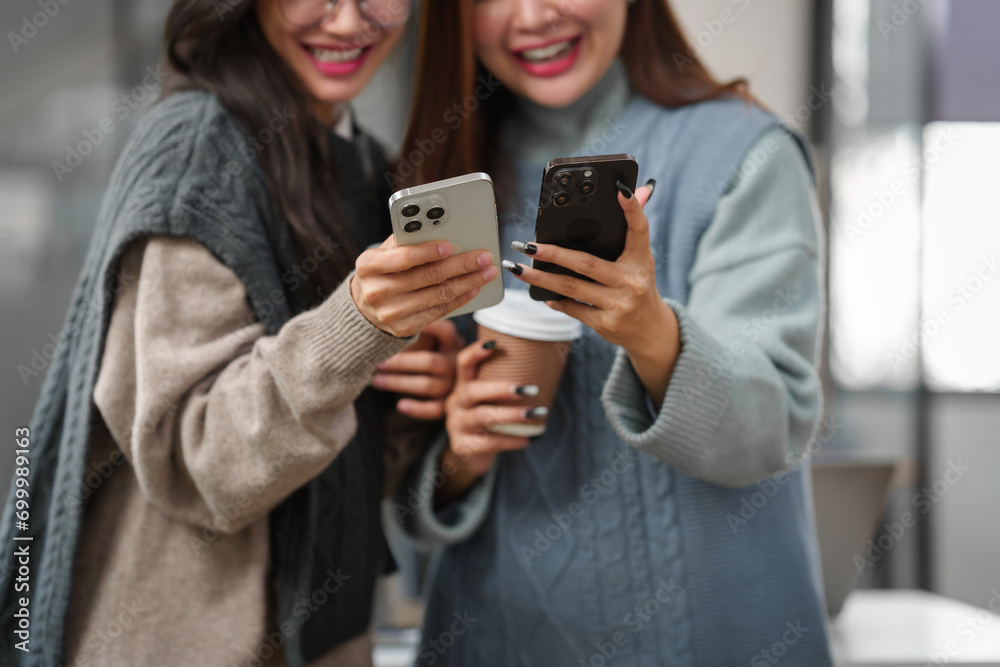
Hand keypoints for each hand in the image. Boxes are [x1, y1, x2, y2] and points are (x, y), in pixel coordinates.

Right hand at [351, 235, 498, 337]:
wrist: (364, 308)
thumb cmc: (381, 272)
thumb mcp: (382, 254)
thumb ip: (405, 242)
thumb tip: (442, 231)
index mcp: (369, 266)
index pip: (404, 258)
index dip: (430, 251)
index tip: (452, 245)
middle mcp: (377, 292)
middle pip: (428, 277)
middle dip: (460, 265)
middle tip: (483, 257)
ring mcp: (391, 313)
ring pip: (438, 295)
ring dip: (467, 283)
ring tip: (486, 273)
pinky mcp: (404, 328)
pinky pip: (438, 311)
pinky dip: (459, 299)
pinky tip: (473, 288)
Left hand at [372, 320, 463, 419]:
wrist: (453, 382)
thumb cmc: (430, 352)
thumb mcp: (428, 339)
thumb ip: (413, 332)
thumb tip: (385, 323)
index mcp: (452, 342)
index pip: (445, 330)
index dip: (429, 327)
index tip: (403, 325)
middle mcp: (456, 363)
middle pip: (429, 362)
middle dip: (401, 362)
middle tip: (378, 363)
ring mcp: (453, 385)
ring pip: (427, 385)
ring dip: (399, 383)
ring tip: (376, 380)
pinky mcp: (448, 404)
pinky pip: (434, 409)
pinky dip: (417, 409)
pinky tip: (400, 405)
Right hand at [436, 340, 544, 503]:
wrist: (470, 456)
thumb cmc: (488, 421)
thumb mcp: (490, 401)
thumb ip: (506, 388)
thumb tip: (548, 372)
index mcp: (462, 386)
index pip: (463, 364)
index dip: (475, 353)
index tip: (494, 344)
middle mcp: (455, 402)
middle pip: (472, 391)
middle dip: (500, 389)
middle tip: (529, 389)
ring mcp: (456, 424)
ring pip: (481, 416)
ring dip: (510, 414)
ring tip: (534, 414)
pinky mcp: (462, 446)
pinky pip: (487, 442)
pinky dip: (509, 440)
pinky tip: (527, 439)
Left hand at [504, 181, 679, 407]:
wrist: (650, 330)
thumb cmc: (639, 287)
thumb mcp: (641, 260)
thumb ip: (633, 229)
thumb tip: (635, 191)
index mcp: (642, 259)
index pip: (639, 229)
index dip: (632, 209)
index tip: (618, 190)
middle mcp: (632, 281)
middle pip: (586, 263)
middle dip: (552, 253)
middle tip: (527, 245)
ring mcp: (619, 304)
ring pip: (572, 287)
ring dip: (541, 278)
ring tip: (518, 269)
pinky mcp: (606, 324)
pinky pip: (573, 309)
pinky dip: (556, 301)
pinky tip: (541, 293)